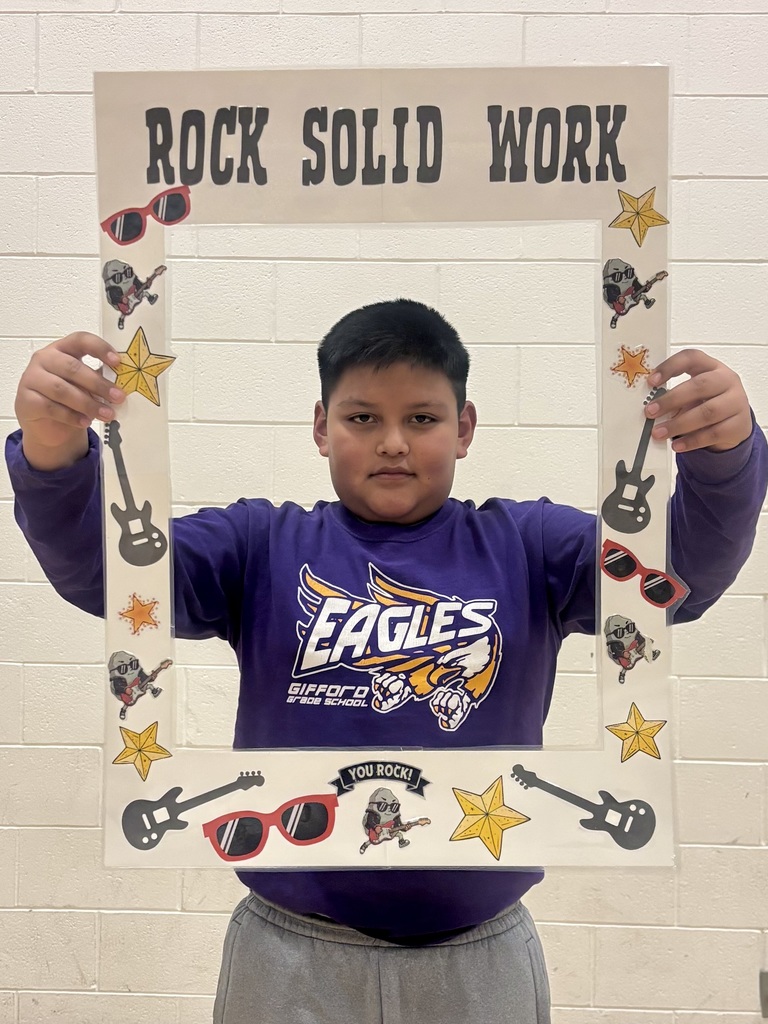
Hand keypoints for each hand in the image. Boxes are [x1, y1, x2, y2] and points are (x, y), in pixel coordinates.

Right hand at [15, 332, 124, 467]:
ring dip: (88, 404)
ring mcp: (32, 378)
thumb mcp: (85, 386)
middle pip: (72, 367)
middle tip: (118, 397)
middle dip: (98, 384)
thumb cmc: (70, 398)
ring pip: (62, 390)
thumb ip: (99, 381)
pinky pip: (50, 407)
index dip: (99, 348)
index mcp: (62, 348)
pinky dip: (71, 416)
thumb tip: (123, 387)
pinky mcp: (26, 400)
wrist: (46, 423)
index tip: (118, 362)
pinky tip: (86, 422)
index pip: (80, 340)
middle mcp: (44, 359)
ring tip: (107, 415)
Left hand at [645, 349, 751, 452]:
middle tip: (650, 412)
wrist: (735, 424)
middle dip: (672, 399)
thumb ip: (674, 396)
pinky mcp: (739, 425)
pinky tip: (676, 445)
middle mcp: (727, 380)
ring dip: (679, 424)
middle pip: (700, 385)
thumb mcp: (693, 394)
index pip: (692, 358)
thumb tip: (648, 407)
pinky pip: (713, 433)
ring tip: (658, 433)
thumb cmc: (707, 403)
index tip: (651, 381)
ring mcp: (736, 402)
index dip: (671, 367)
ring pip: (707, 412)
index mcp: (712, 367)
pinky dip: (692, 441)